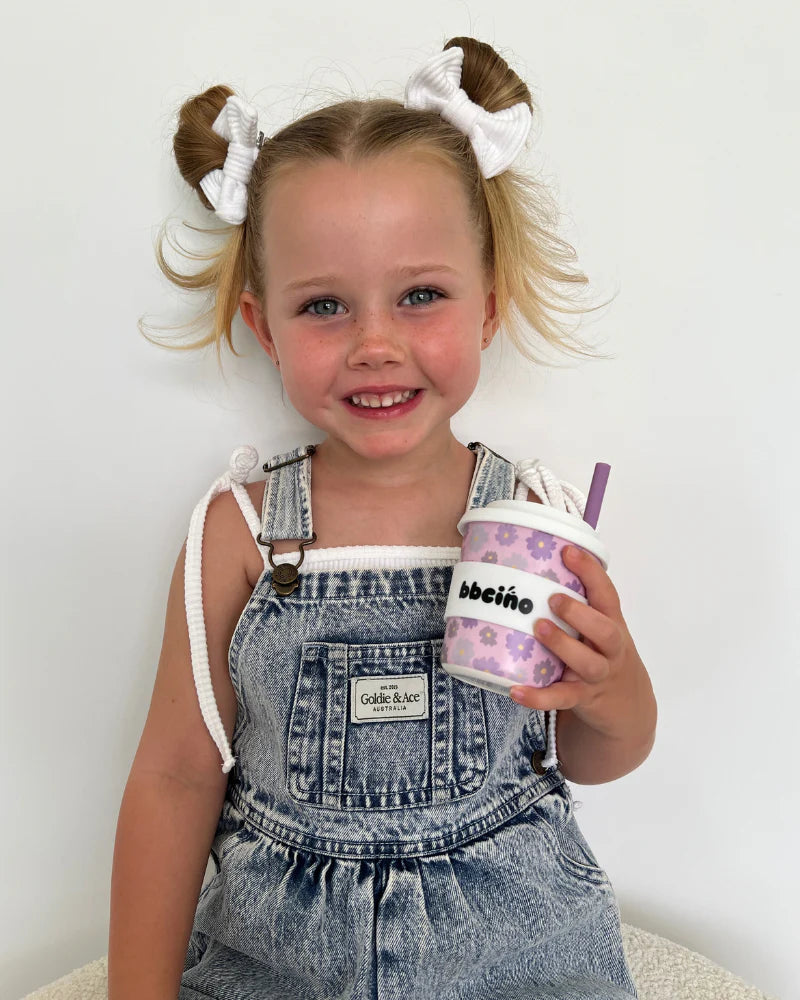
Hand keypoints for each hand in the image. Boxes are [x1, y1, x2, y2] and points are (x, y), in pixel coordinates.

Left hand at [509, 544, 646, 737]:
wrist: (626, 705)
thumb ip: (578, 602)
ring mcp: (598, 675)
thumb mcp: (600, 626)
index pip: (606, 594)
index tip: (568, 551)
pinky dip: (539, 696)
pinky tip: (516, 689)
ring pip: (587, 664)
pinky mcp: (582, 698)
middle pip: (605, 631)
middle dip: (580, 613)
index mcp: (612, 623)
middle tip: (553, 598)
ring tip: (539, 629)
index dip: (590, 572)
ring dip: (563, 645)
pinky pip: (561, 698)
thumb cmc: (603, 653)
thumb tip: (531, 565)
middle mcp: (610, 649)